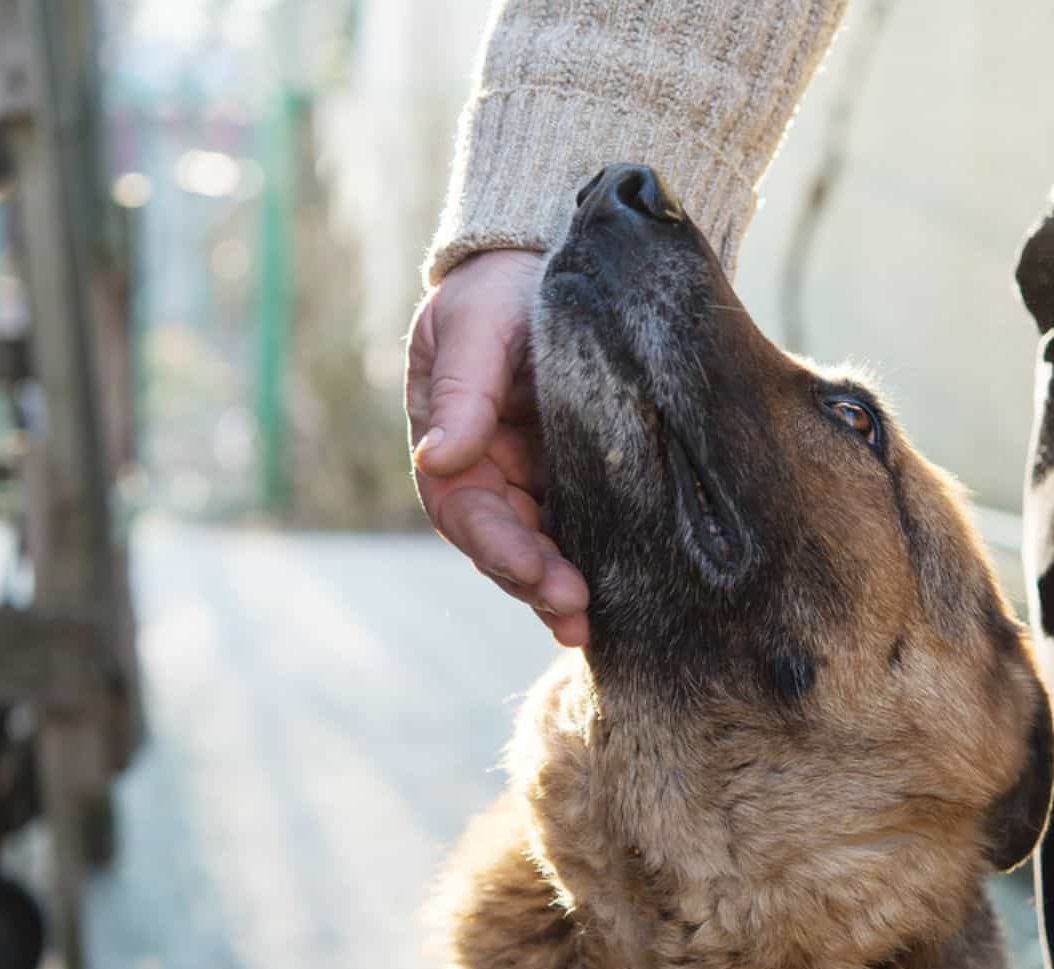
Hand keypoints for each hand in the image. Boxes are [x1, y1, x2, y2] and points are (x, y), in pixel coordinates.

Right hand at [406, 250, 590, 645]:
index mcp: (450, 441)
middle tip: (573, 612)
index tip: (532, 572)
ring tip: (587, 623)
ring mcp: (531, 477)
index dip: (497, 546)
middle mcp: (487, 470)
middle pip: (503, 543)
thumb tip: (437, 460)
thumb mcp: (477, 327)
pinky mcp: (577, 475)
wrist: (547, 260)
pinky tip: (617, 597)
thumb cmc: (499, 289)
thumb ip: (464, 391)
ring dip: (558, 587)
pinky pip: (581, 527)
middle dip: (534, 582)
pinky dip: (592, 561)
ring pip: (540, 546)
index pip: (465, 509)